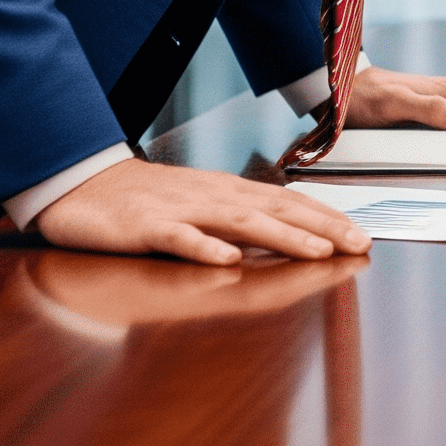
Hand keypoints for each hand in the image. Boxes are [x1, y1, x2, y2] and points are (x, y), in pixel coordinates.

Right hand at [33, 158, 371, 266]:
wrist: (83, 184)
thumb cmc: (146, 200)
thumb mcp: (199, 206)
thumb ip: (238, 219)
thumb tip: (285, 235)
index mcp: (229, 192)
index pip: (289, 203)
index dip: (327, 218)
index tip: (362, 235)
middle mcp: (214, 196)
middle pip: (277, 210)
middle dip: (323, 228)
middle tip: (361, 244)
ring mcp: (182, 210)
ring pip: (241, 222)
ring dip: (283, 237)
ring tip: (317, 253)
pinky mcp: (146, 227)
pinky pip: (179, 239)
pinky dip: (205, 248)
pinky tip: (229, 260)